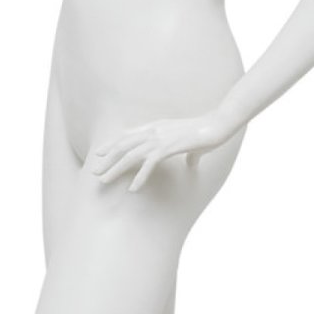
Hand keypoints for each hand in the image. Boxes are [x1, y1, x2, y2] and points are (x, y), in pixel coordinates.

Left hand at [87, 107, 244, 192]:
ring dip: (116, 169)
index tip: (100, 154)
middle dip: (107, 160)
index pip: (127, 135)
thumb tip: (191, 163)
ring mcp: (161, 138)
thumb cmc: (208, 133)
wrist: (219, 124)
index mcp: (156, 126)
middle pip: (124, 145)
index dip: (112, 144)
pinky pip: (149, 164)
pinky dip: (139, 177)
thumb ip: (188, 153)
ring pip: (130, 155)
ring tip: (104, 181)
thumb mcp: (192, 144)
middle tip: (95, 172)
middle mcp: (154, 130)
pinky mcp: (170, 147)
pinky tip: (133, 189)